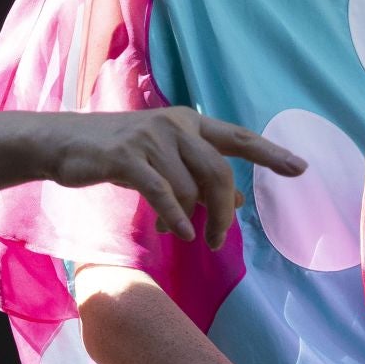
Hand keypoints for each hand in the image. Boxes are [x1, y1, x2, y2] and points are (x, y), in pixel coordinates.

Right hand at [43, 108, 304, 248]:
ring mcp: (150, 139)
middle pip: (219, 172)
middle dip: (224, 211)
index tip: (301, 168)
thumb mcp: (163, 161)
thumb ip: (198, 175)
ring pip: (191, 188)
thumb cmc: (117, 154)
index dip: (270, 154)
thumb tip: (237, 198)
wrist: (63, 144)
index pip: (238, 137)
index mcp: (188, 123)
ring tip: (181, 233)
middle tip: (219, 240)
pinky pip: (162, 193)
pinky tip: (176, 232)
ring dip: (192, 218)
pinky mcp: (127, 158)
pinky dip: (174, 217)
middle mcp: (175, 125)